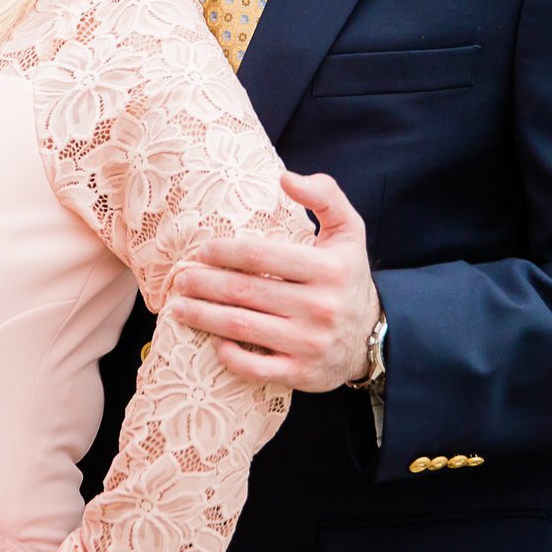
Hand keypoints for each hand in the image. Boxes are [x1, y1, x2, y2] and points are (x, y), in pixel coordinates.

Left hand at [165, 168, 379, 392]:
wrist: (373, 336)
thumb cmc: (347, 276)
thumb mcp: (349, 230)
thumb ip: (325, 196)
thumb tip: (285, 177)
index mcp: (328, 269)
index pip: (261, 256)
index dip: (224, 252)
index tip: (202, 251)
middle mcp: (320, 307)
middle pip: (245, 291)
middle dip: (204, 284)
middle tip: (179, 278)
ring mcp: (310, 344)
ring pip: (243, 327)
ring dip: (204, 316)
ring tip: (178, 307)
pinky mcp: (303, 373)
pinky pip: (257, 368)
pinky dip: (231, 356)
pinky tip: (214, 342)